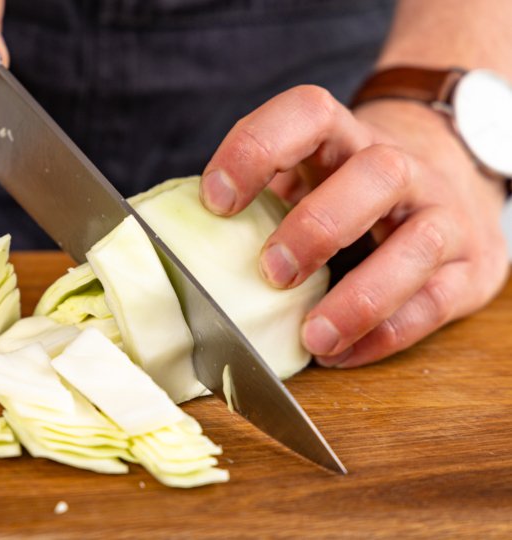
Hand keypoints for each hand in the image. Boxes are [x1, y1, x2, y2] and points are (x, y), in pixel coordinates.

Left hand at [199, 85, 508, 367]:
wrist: (445, 187)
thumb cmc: (347, 192)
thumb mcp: (306, 177)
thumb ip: (257, 199)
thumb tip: (178, 244)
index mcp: (343, 139)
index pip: (307, 114)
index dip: (257, 149)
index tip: (216, 200)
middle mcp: (400, 167)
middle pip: (376, 172)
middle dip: (318, 226)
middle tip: (271, 273)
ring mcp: (441, 215)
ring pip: (419, 242)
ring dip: (361, 296)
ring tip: (313, 335)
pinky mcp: (470, 267)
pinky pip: (435, 302)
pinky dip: (386, 334)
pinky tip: (341, 353)